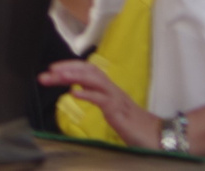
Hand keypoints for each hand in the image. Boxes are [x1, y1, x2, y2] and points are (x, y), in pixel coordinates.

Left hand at [40, 60, 160, 149]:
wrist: (158, 137)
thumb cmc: (134, 125)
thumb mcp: (111, 108)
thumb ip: (96, 97)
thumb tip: (78, 89)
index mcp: (108, 88)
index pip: (87, 71)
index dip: (69, 67)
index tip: (51, 70)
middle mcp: (112, 89)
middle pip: (88, 71)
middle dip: (66, 69)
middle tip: (46, 73)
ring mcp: (117, 99)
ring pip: (95, 80)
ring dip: (74, 76)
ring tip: (57, 76)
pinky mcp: (120, 112)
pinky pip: (103, 99)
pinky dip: (88, 94)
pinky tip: (75, 93)